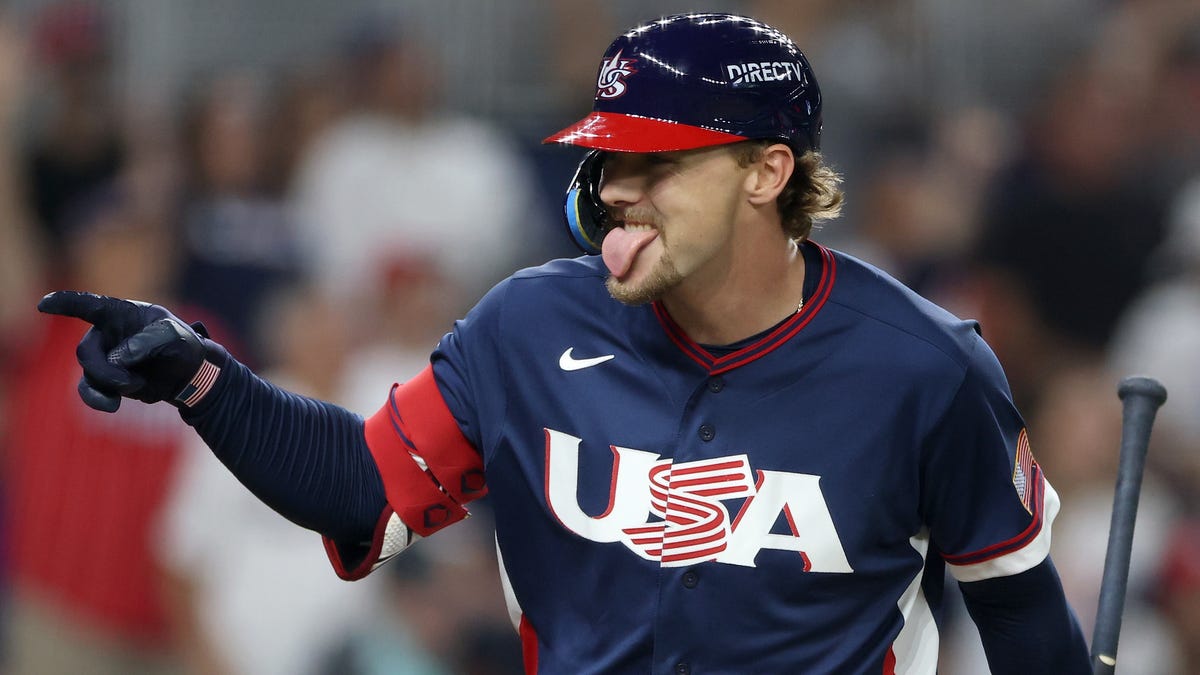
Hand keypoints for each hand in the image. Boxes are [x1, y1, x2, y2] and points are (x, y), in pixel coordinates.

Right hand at [37, 291, 222, 412]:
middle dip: (104, 369)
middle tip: (131, 381)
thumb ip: (147, 342)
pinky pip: (90, 390)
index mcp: (121, 314)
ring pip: (88, 373)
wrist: (188, 373)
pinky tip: (112, 406)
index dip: (65, 303)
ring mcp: (104, 357)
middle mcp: (107, 334)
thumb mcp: (174, 336)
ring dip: (108, 384)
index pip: (88, 306)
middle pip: (86, 351)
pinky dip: (98, 399)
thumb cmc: (182, 345)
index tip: (44, 305)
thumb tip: (118, 358)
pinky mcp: (106, 379)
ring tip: (136, 385)